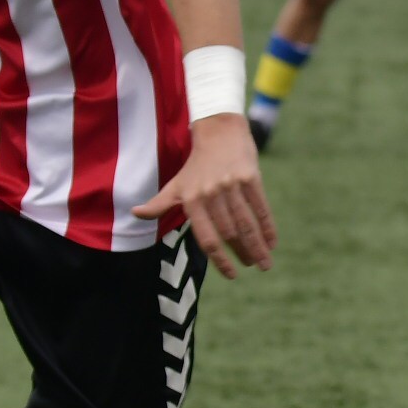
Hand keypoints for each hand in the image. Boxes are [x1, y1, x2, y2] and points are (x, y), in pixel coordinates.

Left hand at [135, 113, 276, 275]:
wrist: (218, 131)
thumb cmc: (196, 165)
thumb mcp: (176, 184)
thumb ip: (158, 204)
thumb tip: (135, 214)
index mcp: (192, 201)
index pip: (207, 238)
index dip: (220, 260)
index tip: (232, 275)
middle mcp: (211, 194)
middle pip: (230, 233)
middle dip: (243, 254)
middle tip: (253, 266)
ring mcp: (232, 185)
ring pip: (247, 223)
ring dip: (258, 246)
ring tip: (265, 262)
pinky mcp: (250, 176)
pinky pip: (261, 207)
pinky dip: (268, 226)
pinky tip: (273, 242)